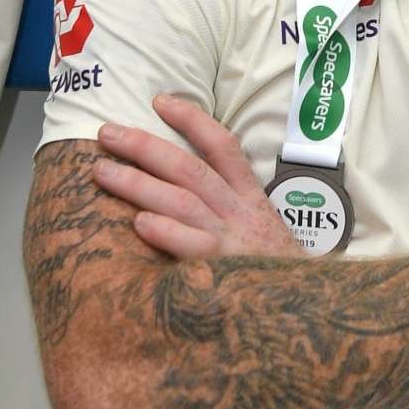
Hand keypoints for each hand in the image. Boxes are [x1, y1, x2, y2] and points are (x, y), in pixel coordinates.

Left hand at [93, 95, 300, 259]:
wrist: (306, 307)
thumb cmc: (274, 270)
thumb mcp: (261, 228)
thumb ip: (231, 207)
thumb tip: (182, 185)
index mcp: (249, 197)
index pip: (222, 146)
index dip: (192, 120)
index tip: (160, 101)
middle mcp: (239, 212)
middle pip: (189, 168)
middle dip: (145, 146)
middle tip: (107, 133)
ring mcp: (232, 240)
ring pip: (182, 201)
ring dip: (138, 183)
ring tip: (102, 171)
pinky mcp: (225, 270)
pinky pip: (192, 246)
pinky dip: (166, 231)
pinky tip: (140, 222)